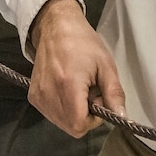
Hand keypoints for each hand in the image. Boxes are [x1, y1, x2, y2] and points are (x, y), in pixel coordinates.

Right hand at [27, 0, 125, 137]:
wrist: (56, 28)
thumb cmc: (83, 42)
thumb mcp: (106, 65)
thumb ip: (114, 94)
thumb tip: (122, 117)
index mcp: (68, 85)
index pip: (79, 125)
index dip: (93, 119)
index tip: (98, 100)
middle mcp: (49, 93)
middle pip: (71, 127)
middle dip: (85, 117)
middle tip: (89, 93)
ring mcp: (38, 95)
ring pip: (61, 123)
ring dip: (73, 113)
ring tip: (77, 89)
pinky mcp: (33, 96)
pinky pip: (51, 115)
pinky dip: (62, 109)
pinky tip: (66, 90)